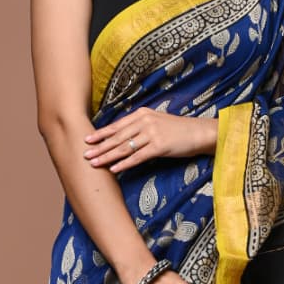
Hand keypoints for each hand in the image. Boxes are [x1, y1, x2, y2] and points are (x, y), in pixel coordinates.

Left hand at [84, 107, 216, 171]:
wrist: (199, 132)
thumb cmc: (177, 130)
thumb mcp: (156, 122)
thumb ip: (139, 127)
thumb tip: (122, 137)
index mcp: (142, 114)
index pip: (116, 126)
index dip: (101, 134)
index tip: (87, 140)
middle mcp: (145, 122)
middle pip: (117, 137)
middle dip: (99, 147)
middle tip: (85, 154)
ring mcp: (152, 133)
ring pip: (124, 147)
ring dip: (107, 156)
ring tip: (94, 163)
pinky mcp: (159, 146)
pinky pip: (138, 157)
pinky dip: (124, 163)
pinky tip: (114, 169)